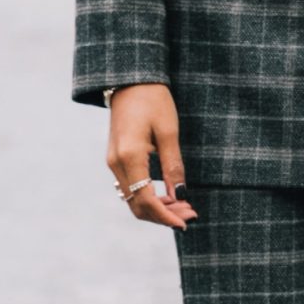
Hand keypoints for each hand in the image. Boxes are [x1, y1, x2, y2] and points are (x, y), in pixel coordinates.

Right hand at [107, 84, 196, 230]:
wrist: (130, 80)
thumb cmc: (153, 100)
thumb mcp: (169, 132)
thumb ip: (173, 166)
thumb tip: (181, 196)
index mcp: (129, 156)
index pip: (146, 199)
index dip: (166, 216)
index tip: (186, 223)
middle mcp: (115, 163)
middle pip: (137, 205)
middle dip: (163, 216)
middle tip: (191, 215)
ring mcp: (113, 162)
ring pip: (133, 199)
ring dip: (157, 208)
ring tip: (184, 207)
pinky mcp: (116, 159)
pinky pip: (130, 188)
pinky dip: (148, 197)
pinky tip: (168, 197)